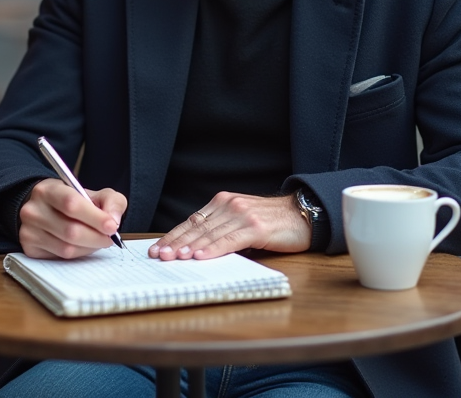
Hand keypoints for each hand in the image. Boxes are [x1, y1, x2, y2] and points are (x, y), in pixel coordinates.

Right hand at [18, 178, 128, 259]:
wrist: (46, 209)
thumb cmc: (73, 201)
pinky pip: (60, 257)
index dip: (95, 217)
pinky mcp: (29, 248)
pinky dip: (78, 254)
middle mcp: (33, 210)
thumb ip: (111, 201)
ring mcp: (28, 231)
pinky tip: (82, 246)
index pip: (71, 204)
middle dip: (96, 237)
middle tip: (109, 238)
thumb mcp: (94, 193)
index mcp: (47, 190)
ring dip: (89, 247)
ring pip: (67, 248)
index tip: (112, 226)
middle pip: (70, 230)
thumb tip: (113, 220)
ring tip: (97, 241)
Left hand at [148, 191, 309, 260]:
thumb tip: (195, 251)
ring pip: (210, 234)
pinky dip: (213, 249)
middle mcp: (229, 205)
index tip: (157, 248)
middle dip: (175, 242)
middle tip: (158, 255)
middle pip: (197, 227)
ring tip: (174, 258)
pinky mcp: (256, 227)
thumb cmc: (272, 222)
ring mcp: (242, 215)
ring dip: (190, 247)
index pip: (192, 221)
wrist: (302, 215)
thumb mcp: (241, 222)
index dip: (173, 235)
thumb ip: (221, 230)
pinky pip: (230, 240)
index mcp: (222, 203)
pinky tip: (201, 256)